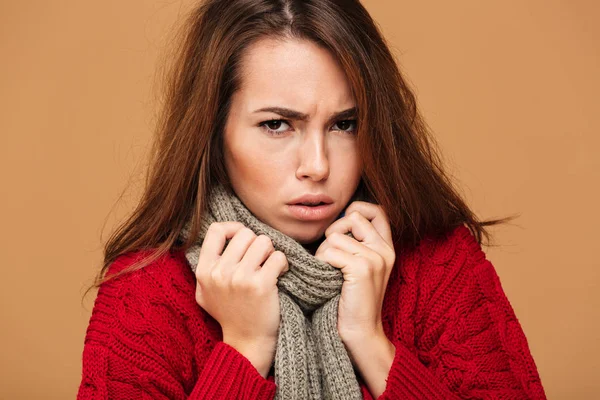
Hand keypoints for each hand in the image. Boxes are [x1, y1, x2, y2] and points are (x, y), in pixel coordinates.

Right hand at [195, 221, 288, 376]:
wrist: (247, 342)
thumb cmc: (229, 314)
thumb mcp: (205, 291)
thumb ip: (207, 265)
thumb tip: (219, 234)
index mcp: (204, 271)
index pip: (216, 230)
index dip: (233, 228)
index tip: (244, 238)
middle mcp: (219, 273)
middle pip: (245, 234)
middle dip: (257, 243)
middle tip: (261, 260)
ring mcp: (239, 278)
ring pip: (263, 241)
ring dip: (271, 253)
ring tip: (270, 267)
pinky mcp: (260, 285)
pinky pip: (278, 256)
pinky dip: (282, 264)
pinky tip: (279, 276)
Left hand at [314, 201, 395, 343]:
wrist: (360, 333)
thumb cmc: (351, 300)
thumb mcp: (361, 267)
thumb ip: (356, 243)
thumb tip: (339, 218)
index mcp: (387, 247)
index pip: (376, 210)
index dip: (355, 211)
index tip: (343, 230)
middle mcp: (384, 250)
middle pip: (352, 218)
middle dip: (334, 234)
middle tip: (332, 258)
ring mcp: (375, 258)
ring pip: (335, 236)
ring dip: (324, 253)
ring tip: (330, 273)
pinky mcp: (362, 268)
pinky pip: (330, 252)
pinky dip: (322, 263)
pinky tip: (328, 279)